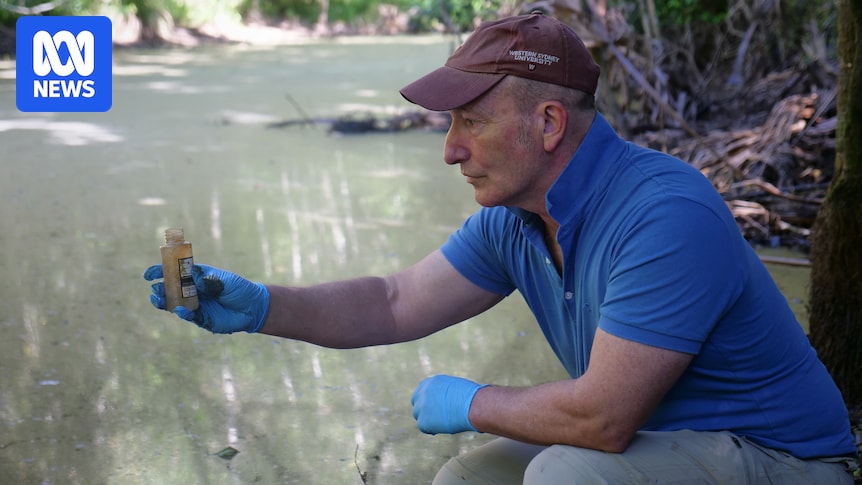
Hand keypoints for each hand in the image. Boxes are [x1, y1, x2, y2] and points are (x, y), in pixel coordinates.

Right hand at [144, 264, 269, 333]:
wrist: (253, 308)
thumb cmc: (240, 289)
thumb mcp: (225, 280)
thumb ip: (209, 279)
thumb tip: (193, 275)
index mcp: (197, 277)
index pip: (176, 273)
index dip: (161, 272)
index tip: (149, 274)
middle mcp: (194, 291)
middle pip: (171, 289)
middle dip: (160, 288)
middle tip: (155, 288)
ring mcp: (196, 305)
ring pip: (175, 304)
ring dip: (165, 302)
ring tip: (157, 299)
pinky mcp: (202, 318)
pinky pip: (188, 316)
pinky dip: (183, 313)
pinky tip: (179, 310)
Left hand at [411, 375, 487, 434]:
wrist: (473, 405)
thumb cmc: (472, 397)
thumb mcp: (456, 387)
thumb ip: (446, 392)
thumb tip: (448, 400)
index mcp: (431, 381)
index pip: (422, 391)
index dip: (428, 401)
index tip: (434, 407)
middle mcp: (423, 392)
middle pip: (417, 403)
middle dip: (424, 410)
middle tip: (435, 418)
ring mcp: (421, 406)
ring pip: (419, 416)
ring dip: (428, 420)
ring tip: (443, 424)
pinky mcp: (423, 420)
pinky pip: (423, 427)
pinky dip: (431, 429)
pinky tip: (441, 429)